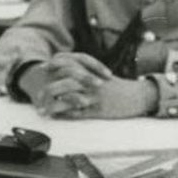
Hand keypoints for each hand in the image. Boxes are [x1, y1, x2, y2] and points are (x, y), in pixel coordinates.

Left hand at [40, 69, 158, 119]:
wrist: (138, 96)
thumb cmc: (119, 87)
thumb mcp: (103, 76)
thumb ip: (87, 71)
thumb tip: (68, 73)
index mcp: (92, 70)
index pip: (69, 61)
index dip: (54, 64)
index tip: (44, 69)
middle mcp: (92, 81)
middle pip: (64, 79)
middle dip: (48, 88)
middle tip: (38, 95)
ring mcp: (94, 95)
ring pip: (68, 96)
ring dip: (52, 104)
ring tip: (43, 110)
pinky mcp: (98, 109)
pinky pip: (77, 111)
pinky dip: (64, 114)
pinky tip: (55, 116)